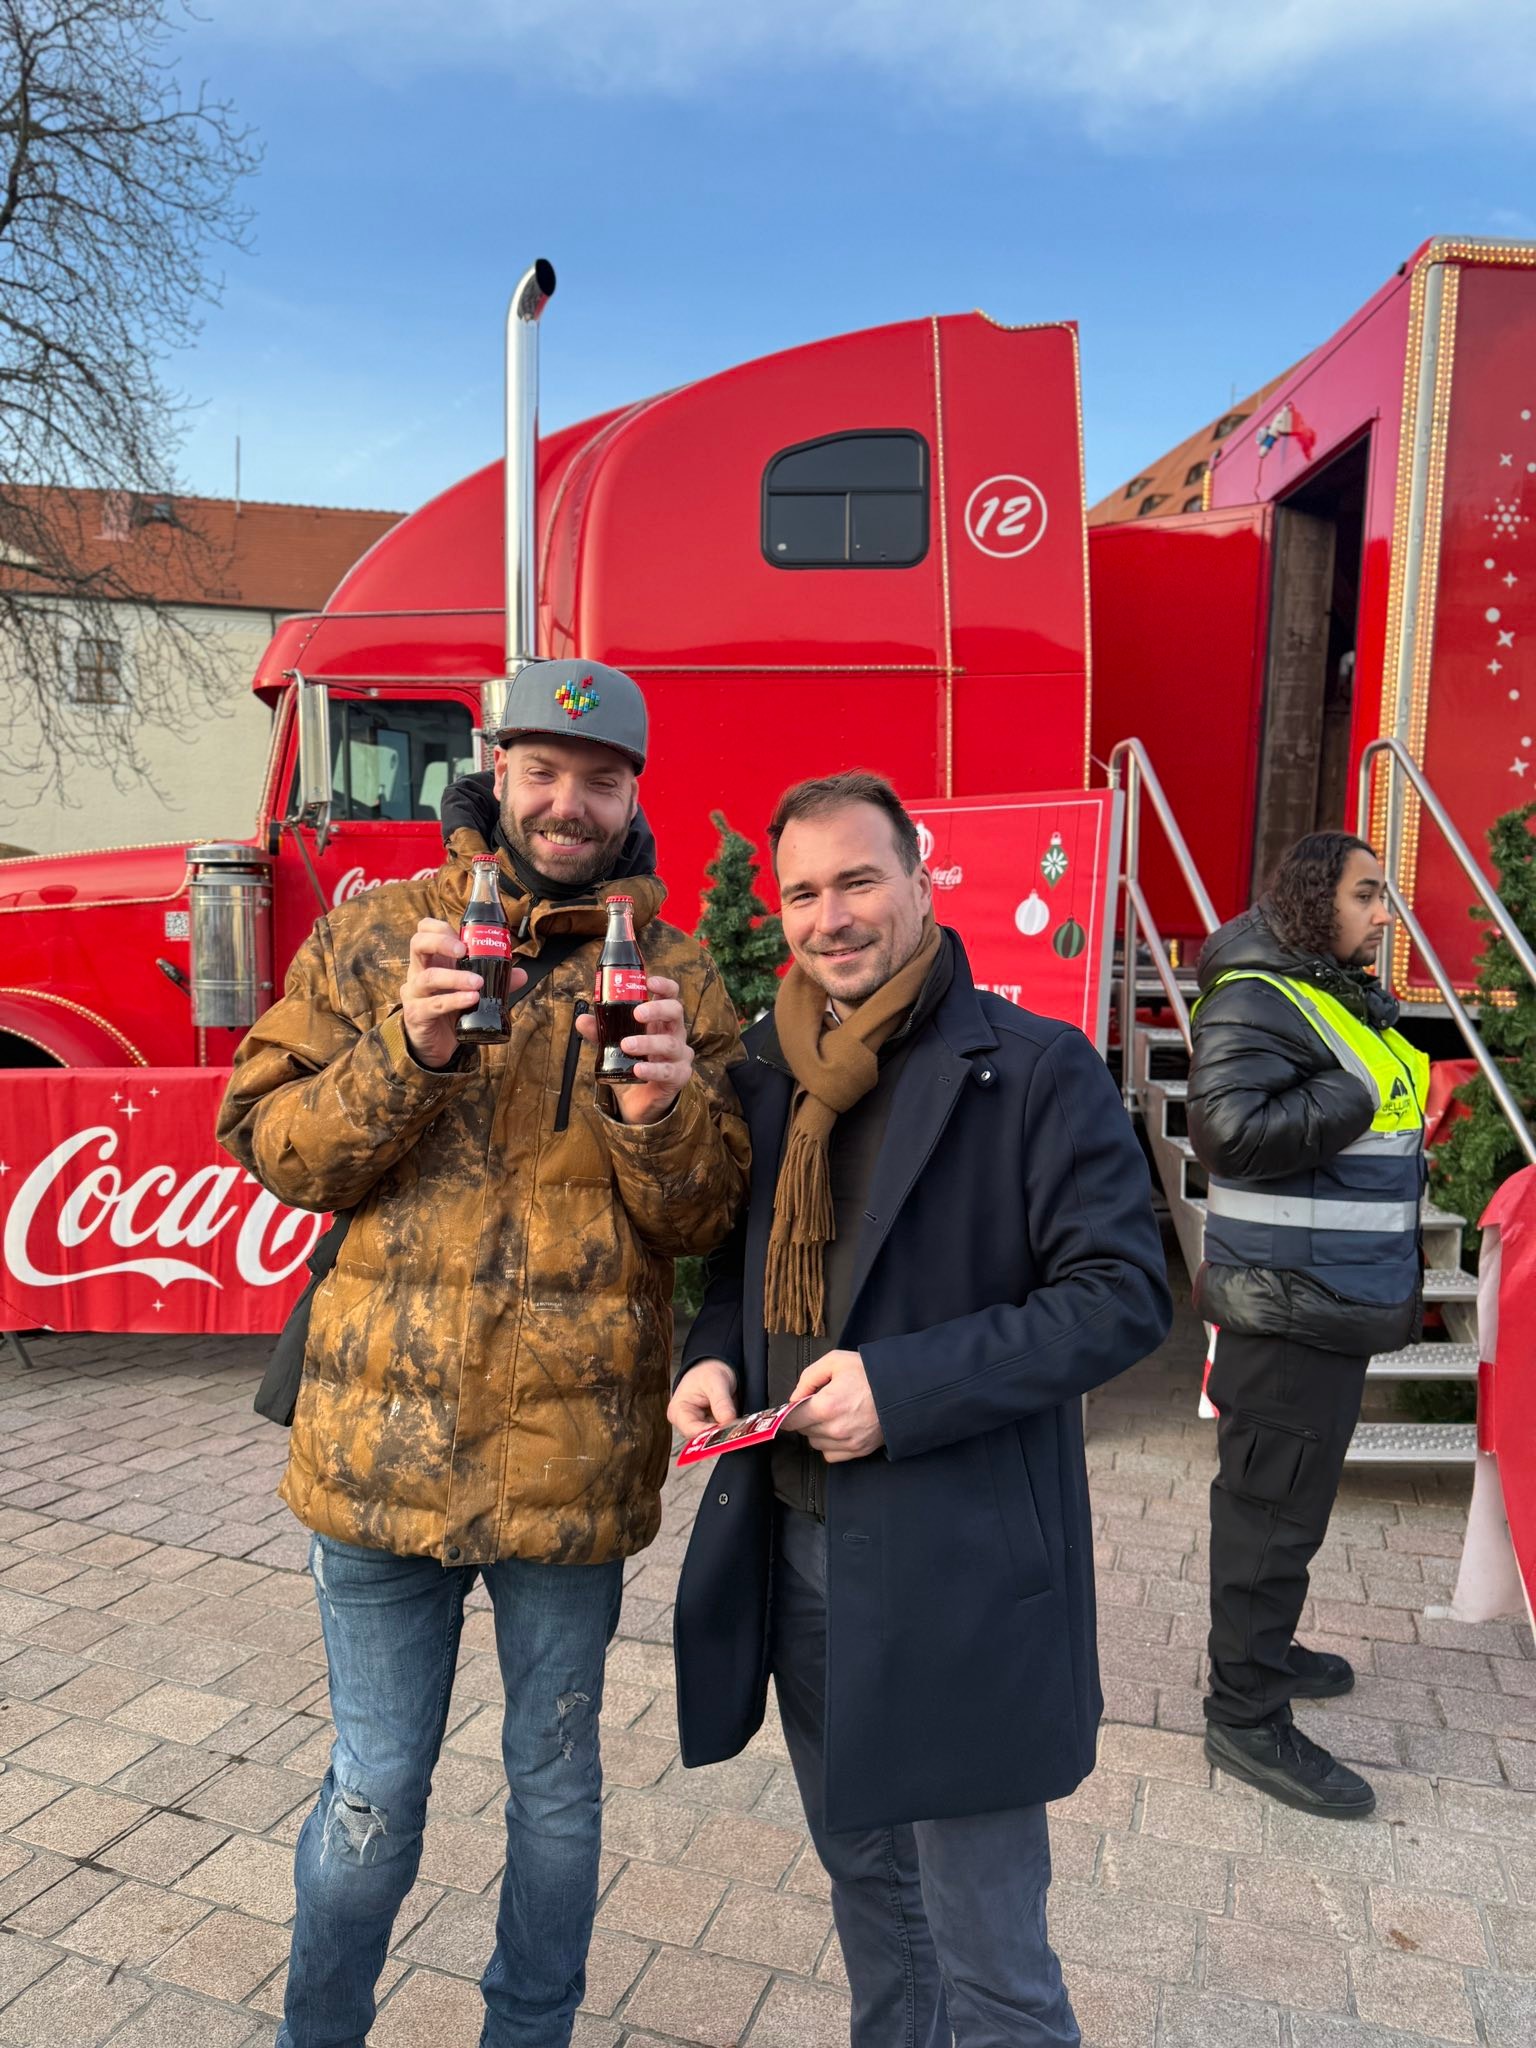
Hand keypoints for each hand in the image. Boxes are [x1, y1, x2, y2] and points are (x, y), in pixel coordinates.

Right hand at [400, 917, 526, 1069]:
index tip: (463, 936)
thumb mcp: (470, 990)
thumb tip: (521, 974)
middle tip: (463, 950)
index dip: (439, 927)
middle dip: (441, 942)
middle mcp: (418, 972)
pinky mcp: (417, 1014)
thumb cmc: (451, 1010)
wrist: (435, 1045)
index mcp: (431, 960)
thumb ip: (494, 980)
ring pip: (428, 976)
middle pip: (418, 943)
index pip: (424, 931)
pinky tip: (471, 999)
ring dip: (455, 977)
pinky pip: (434, 1004)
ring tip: (478, 982)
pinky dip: (455, 1000)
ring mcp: (414, 993)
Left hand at [577, 973, 694, 1125]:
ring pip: (669, 1043)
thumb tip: (582, 1020)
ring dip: (647, 1042)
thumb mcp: (614, 1046)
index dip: (664, 986)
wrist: (640, 1100)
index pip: (670, 996)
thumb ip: (601, 1033)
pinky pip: (668, 1071)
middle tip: (637, 1013)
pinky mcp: (678, 1076)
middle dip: (657, 1009)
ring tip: (627, 1044)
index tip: (649, 982)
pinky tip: (638, 1069)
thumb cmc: (633, 1064)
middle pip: (675, 1012)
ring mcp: (679, 1055)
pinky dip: (652, 1069)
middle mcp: (674, 1034)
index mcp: (661, 1021)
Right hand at [667, 1359, 738, 1437]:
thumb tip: (727, 1420)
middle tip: (737, 1430)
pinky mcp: (711, 1427)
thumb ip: (721, 1402)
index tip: (727, 1431)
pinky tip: (738, 1426)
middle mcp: (686, 1422)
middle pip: (702, 1438)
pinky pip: (721, 1434)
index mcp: (678, 1411)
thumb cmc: (707, 1371)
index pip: (692, 1431)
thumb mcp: (715, 1382)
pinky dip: (730, 1431)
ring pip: (713, 1439)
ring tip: (739, 1426)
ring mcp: (699, 1426)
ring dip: (727, 1434)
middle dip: (720, 1435)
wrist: (713, 1366)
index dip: (710, 1434)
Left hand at [781, 1348, 884, 1463]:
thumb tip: (794, 1398)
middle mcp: (835, 1430)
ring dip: (817, 1431)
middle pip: (803, 1431)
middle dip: (805, 1417)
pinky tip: (840, 1428)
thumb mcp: (835, 1362)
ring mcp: (847, 1443)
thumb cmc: (869, 1373)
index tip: (789, 1409)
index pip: (790, 1420)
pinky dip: (830, 1444)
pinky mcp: (858, 1451)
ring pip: (815, 1443)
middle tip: (818, 1403)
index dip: (786, 1414)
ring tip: (832, 1414)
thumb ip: (808, 1378)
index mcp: (826, 1406)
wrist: (903, 1391)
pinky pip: (830, 1455)